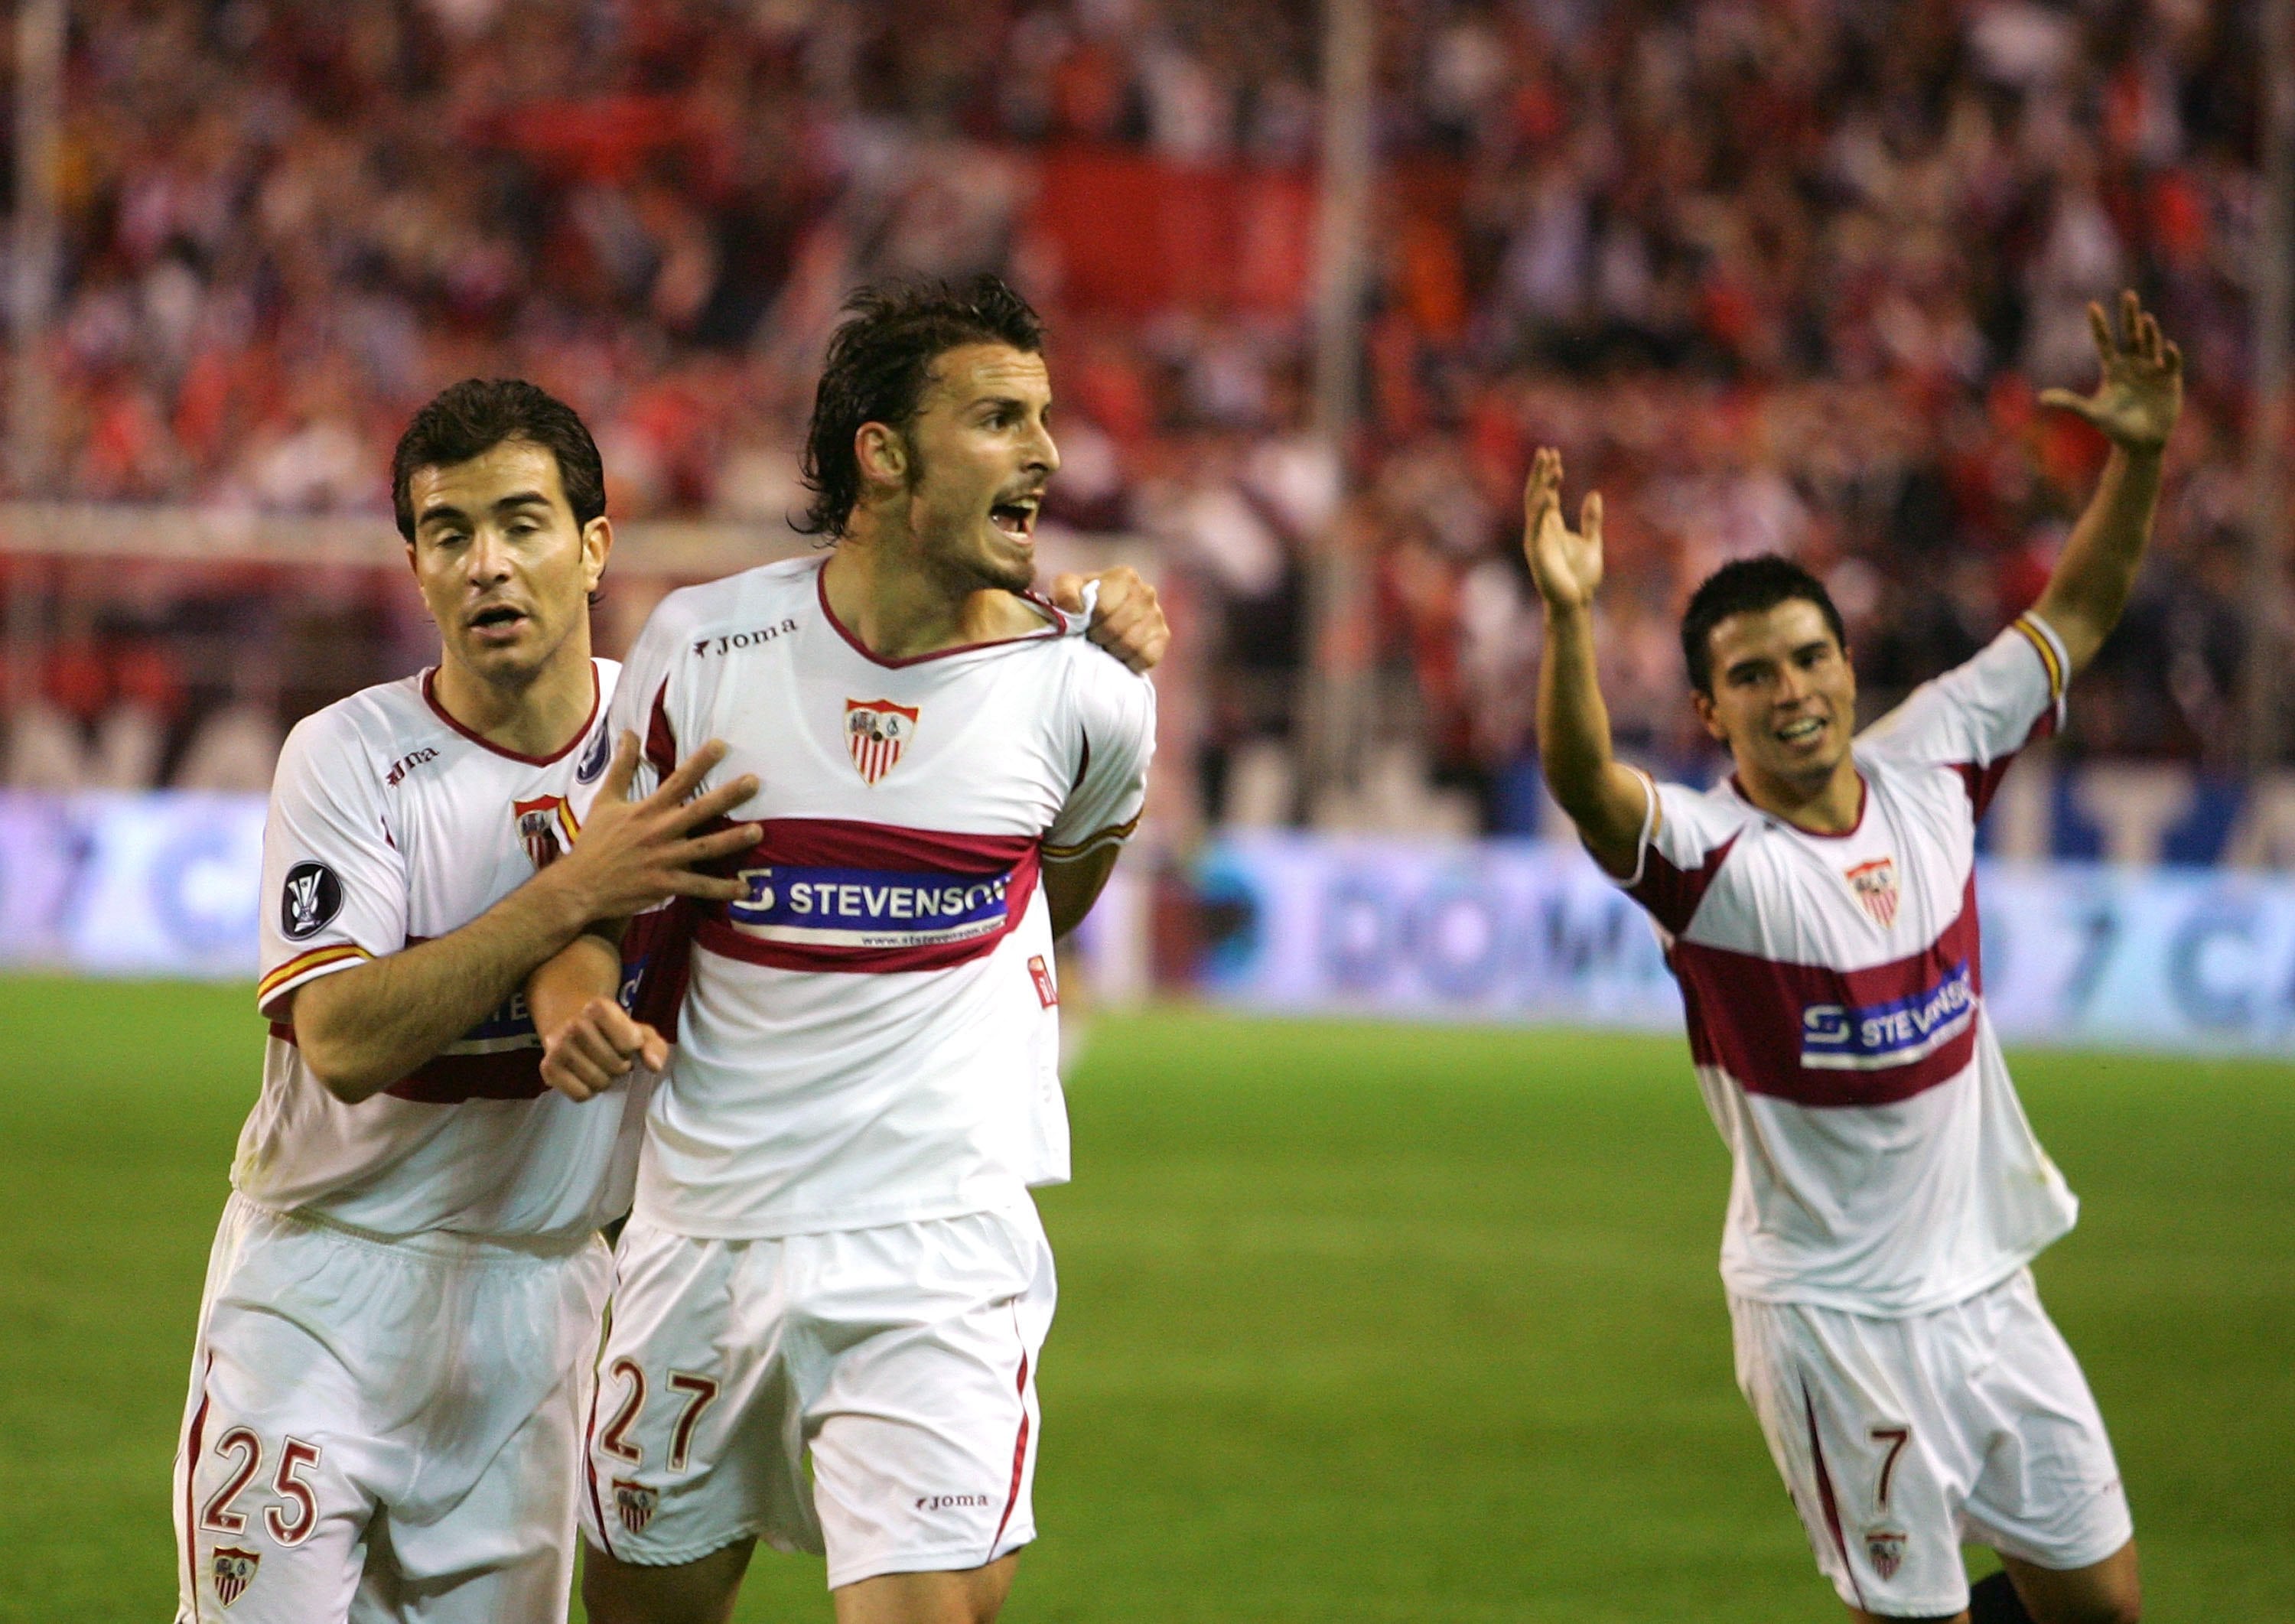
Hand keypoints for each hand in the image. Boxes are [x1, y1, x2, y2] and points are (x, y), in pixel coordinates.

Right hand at [539, 995, 667, 1100]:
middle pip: (615, 1066)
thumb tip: (654, 1066)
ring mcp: (558, 1046)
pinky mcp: (547, 1067)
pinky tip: (584, 1076)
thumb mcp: (636, 1030)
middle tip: (611, 1057)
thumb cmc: (608, 1029)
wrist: (566, 1019)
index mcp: (599, 1007)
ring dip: (604, 1080)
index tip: (624, 1043)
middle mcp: (575, 1024)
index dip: (631, 1048)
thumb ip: (654, 1045)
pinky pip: (580, 1094)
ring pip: (598, 1082)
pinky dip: (587, 1092)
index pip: (630, 1043)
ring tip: (598, 1066)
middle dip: (619, 1067)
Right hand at [552, 735, 760, 921]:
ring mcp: (663, 859)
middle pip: (698, 810)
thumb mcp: (605, 801)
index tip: (722, 745)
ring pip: (704, 848)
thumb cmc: (594, 842)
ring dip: (732, 841)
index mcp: (646, 811)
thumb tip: (629, 733)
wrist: (578, 885)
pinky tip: (744, 888)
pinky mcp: (664, 884)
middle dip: (728, 796)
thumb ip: (621, 767)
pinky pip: (698, 886)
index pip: (677, 781)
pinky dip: (721, 889)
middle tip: (754, 782)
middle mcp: (658, 832)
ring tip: (759, 832)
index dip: (699, 762)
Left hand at [1051, 566, 1169, 672]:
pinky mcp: (1163, 637)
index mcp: (1125, 576)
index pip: (1103, 609)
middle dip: (1098, 638)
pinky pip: (1146, 657)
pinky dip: (1129, 661)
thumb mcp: (1066, 589)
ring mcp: (1157, 614)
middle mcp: (1146, 592)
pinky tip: (1120, 655)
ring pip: (1131, 645)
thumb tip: (1077, 609)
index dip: (1087, 623)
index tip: (1082, 625)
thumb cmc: (1081, 602)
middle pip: (1116, 629)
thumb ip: (1065, 592)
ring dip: (1111, 651)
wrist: (1097, 622)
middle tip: (1092, 638)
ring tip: (1104, 645)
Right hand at [1522, 446, 1604, 609]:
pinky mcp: (1537, 552)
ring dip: (1542, 485)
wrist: (1576, 602)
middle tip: (1546, 451)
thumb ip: (1591, 519)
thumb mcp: (1592, 541)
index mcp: (1551, 525)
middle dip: (1541, 473)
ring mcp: (1536, 539)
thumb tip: (1594, 494)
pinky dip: (1540, 510)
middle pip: (1537, 494)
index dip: (1550, 474)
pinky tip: (1547, 494)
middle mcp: (1541, 529)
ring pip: (1535, 506)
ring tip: (1551, 466)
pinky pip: (1536, 527)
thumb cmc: (1581, 577)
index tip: (1555, 455)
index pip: (1547, 493)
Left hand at [2038, 289, 2182, 454]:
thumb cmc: (2115, 428)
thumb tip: (2042, 398)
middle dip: (2130, 315)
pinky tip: (2166, 348)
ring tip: (2145, 319)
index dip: (2098, 325)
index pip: (2104, 342)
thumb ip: (2070, 403)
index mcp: (2113, 369)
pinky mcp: (2170, 379)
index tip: (2092, 305)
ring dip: (2150, 333)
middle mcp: (2133, 364)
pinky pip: (2171, 363)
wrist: (2140, 444)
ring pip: (2150, 344)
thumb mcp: (2092, 414)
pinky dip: (2169, 356)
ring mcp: (2152, 370)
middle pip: (2131, 334)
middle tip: (2128, 295)